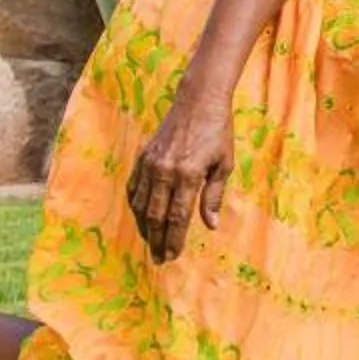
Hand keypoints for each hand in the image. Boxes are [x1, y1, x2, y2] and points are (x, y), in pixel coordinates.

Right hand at [126, 93, 231, 262]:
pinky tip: (140, 217)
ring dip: (145, 226)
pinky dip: (135, 205)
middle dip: (157, 239)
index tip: (172, 255)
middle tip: (159, 258)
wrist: (198, 101)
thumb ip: (213, 195)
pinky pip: (134, 187)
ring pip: (141, 204)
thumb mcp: (225, 164)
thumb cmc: (217, 132)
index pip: (178, 216)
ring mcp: (150, 163)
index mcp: (188, 174)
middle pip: (156, 215)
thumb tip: (210, 225)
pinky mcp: (142, 156)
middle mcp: (165, 171)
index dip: (174, 239)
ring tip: (150, 242)